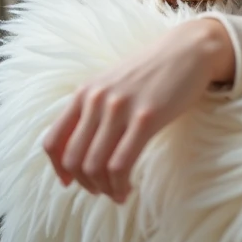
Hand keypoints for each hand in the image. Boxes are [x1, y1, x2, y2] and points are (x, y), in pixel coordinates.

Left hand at [42, 18, 229, 202]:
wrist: (188, 49)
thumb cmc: (153, 70)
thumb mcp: (113, 84)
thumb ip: (94, 107)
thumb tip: (82, 145)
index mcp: (85, 92)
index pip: (53, 141)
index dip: (58, 169)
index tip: (69, 182)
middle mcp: (97, 100)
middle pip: (73, 159)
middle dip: (84, 183)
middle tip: (99, 189)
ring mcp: (120, 109)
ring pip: (95, 166)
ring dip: (102, 188)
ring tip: (116, 192)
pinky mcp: (146, 118)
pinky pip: (120, 165)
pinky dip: (119, 185)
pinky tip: (127, 188)